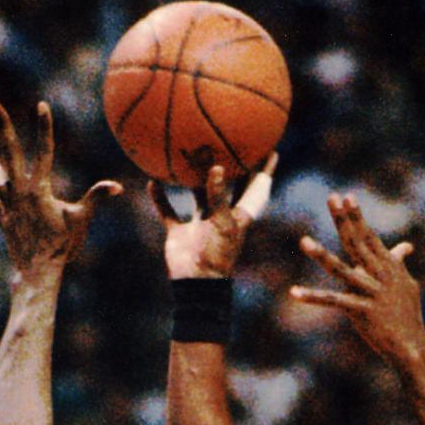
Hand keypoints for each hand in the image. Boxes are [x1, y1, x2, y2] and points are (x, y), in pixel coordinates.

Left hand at [0, 100, 121, 277]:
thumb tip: (118, 187)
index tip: (41, 105)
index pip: (44, 151)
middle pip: (10, 151)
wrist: (39, 270)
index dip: (44, 127)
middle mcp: (20, 191)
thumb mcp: (81, 219)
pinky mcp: (2, 218)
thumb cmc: (63, 245)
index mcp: (40, 188)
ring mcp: (8, 204)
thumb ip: (96, 198)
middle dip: (2, 125)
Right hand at [149, 155, 276, 279]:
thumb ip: (219, 196)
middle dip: (227, 165)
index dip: (265, 171)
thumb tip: (216, 167)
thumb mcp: (222, 223)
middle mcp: (220, 215)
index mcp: (238, 215)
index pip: (255, 189)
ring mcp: (199, 224)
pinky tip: (152, 181)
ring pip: (196, 194)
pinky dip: (160, 199)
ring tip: (187, 153)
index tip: (272, 149)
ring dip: (191, 178)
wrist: (195, 284)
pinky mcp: (180, 233)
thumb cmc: (216, 255)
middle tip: (225, 140)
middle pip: (226, 185)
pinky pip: (168, 211)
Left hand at [291, 194, 424, 361]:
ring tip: (303, 240)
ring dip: (321, 255)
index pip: (369, 237)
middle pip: (356, 243)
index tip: (347, 197)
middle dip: (343, 220)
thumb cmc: (407, 316)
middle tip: (331, 197)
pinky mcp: (361, 311)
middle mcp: (380, 275)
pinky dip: (312, 297)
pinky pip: (332, 302)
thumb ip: (400, 264)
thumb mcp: (407, 285)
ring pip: (341, 269)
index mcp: (388, 267)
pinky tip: (294, 292)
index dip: (357, 217)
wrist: (412, 346)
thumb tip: (405, 247)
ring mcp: (370, 292)